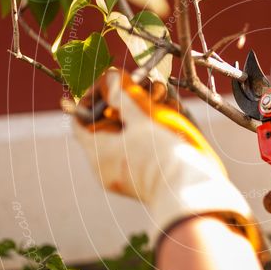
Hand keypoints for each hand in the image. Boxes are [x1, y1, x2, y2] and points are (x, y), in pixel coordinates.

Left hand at [73, 69, 259, 250]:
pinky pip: (134, 154)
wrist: (190, 192)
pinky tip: (165, 123)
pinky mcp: (139, 182)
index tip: (108, 85)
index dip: (90, 99)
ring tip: (159, 103)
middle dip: (121, 106)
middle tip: (140, 91)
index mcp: (98, 152)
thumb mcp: (142, 120)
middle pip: (103, 129)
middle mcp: (104, 168)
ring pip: (121, 140)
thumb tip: (110, 77)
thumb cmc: (163, 154)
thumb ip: (124, 98)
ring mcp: (121, 177)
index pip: (80, 121)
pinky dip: (144, 137)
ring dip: (137, 119)